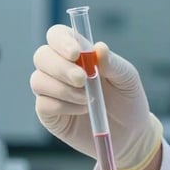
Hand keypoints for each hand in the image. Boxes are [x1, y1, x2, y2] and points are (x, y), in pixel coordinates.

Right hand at [30, 25, 161, 169]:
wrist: (131, 133)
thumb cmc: (128, 99)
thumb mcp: (127, 78)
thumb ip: (113, 63)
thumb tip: (99, 47)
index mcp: (79, 53)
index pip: (57, 36)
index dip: (61, 41)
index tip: (76, 53)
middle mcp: (60, 69)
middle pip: (42, 56)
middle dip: (61, 67)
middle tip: (83, 80)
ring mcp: (52, 91)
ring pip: (38, 81)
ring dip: (64, 89)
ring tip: (89, 98)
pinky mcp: (49, 114)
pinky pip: (43, 104)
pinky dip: (63, 106)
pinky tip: (82, 110)